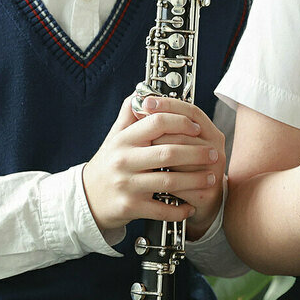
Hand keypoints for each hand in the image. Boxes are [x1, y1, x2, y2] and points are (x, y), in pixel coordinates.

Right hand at [84, 94, 224, 241]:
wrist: (86, 199)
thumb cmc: (108, 164)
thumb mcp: (114, 137)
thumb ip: (129, 113)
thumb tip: (142, 90)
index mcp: (124, 139)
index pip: (157, 122)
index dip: (181, 122)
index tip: (197, 128)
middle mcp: (125, 160)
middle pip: (169, 153)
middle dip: (197, 154)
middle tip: (213, 154)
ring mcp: (127, 184)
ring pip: (169, 181)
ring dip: (195, 180)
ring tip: (211, 178)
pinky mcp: (130, 207)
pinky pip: (161, 209)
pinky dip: (180, 209)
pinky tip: (191, 206)